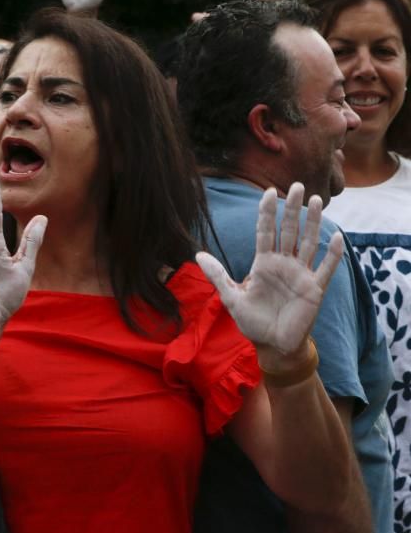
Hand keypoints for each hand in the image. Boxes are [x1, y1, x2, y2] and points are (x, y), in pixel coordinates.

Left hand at [196, 183, 342, 357]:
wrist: (273, 346)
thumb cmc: (252, 322)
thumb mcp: (230, 297)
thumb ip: (217, 275)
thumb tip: (197, 254)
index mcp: (263, 263)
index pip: (265, 231)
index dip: (267, 212)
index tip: (268, 191)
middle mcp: (283, 264)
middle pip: (289, 230)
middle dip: (292, 209)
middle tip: (297, 185)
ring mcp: (300, 274)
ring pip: (308, 242)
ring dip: (314, 222)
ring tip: (317, 200)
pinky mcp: (314, 289)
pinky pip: (326, 268)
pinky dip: (332, 253)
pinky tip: (336, 236)